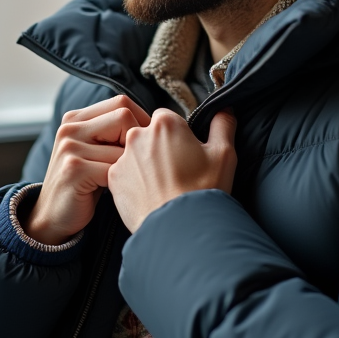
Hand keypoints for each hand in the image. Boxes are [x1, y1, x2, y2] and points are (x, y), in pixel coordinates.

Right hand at [24, 95, 150, 244]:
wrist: (53, 217)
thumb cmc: (85, 185)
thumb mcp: (96, 152)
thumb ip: (114, 133)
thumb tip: (157, 122)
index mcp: (75, 118)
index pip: (121, 103)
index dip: (141, 122)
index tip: (147, 145)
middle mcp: (70, 128)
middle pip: (124, 116)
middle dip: (138, 141)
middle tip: (140, 164)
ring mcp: (70, 147)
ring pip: (123, 145)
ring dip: (132, 167)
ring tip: (127, 181)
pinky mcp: (74, 169)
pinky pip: (115, 169)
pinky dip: (122, 183)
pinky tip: (117, 192)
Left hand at [107, 108, 236, 232]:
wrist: (180, 229)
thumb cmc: (204, 190)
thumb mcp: (224, 154)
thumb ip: (223, 125)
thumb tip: (224, 109)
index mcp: (165, 124)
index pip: (168, 119)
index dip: (178, 135)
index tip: (186, 153)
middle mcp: (138, 135)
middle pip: (148, 134)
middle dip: (160, 148)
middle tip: (176, 172)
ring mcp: (123, 157)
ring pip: (135, 154)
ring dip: (145, 164)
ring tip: (163, 187)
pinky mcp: (113, 179)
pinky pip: (124, 173)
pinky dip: (134, 181)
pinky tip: (150, 195)